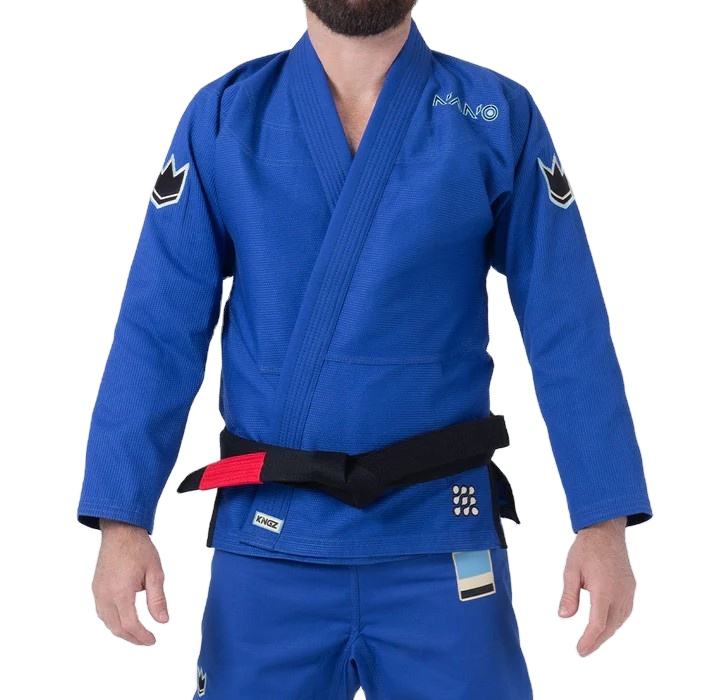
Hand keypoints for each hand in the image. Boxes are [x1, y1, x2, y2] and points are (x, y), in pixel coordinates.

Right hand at [92, 519, 168, 644]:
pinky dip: (113, 620)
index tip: (153, 640)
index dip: (141, 636)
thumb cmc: (139, 548)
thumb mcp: (155, 572)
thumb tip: (162, 621)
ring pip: (107, 621)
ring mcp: (98, 591)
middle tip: (147, 640)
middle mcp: (105, 595)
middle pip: (116, 627)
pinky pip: (102, 611)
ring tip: (137, 632)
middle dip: (132, 637)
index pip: (130, 624)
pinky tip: (123, 619)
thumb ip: (157, 599)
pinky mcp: (96, 587)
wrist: (120, 530)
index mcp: (121, 592)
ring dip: (121, 631)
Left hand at [558, 516, 634, 655]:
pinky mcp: (631, 588)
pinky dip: (614, 621)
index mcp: (603, 589)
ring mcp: (628, 592)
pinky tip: (605, 624)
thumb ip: (569, 594)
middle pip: (610, 626)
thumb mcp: (571, 570)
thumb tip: (564, 616)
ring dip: (606, 632)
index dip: (589, 640)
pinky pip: (624, 612)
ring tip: (592, 640)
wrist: (606, 531)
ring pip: (619, 621)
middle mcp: (620, 594)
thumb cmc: (587, 548)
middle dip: (596, 640)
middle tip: (583, 650)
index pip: (597, 623)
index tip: (580, 650)